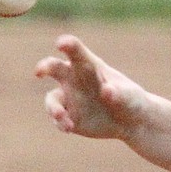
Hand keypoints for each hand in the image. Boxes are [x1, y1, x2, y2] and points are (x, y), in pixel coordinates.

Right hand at [34, 35, 148, 140]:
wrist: (131, 122)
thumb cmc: (130, 100)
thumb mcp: (129, 96)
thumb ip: (119, 93)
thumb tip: (107, 91)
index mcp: (88, 66)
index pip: (75, 51)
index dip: (67, 44)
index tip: (61, 44)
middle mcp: (73, 79)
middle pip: (54, 68)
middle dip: (45, 67)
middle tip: (39, 72)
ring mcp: (68, 98)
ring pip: (52, 99)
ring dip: (53, 108)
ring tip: (61, 117)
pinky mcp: (68, 117)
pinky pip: (58, 119)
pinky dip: (60, 123)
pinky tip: (68, 128)